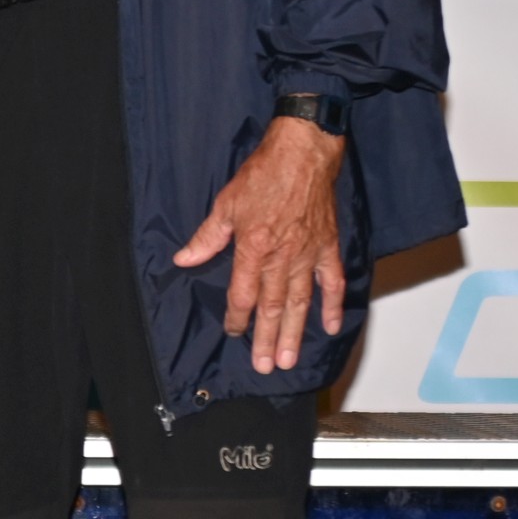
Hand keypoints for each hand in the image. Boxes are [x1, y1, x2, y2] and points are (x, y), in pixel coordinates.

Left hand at [172, 117, 346, 374]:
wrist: (302, 152)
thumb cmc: (263, 174)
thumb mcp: (226, 204)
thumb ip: (207, 237)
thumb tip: (184, 260)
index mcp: (253, 249)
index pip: (242, 294)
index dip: (237, 317)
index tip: (233, 332)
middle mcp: (281, 258)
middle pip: (272, 307)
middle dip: (267, 339)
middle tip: (266, 366)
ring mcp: (307, 254)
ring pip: (300, 302)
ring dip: (295, 333)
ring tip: (291, 358)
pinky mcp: (327, 247)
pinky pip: (332, 281)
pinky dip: (333, 304)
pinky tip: (330, 325)